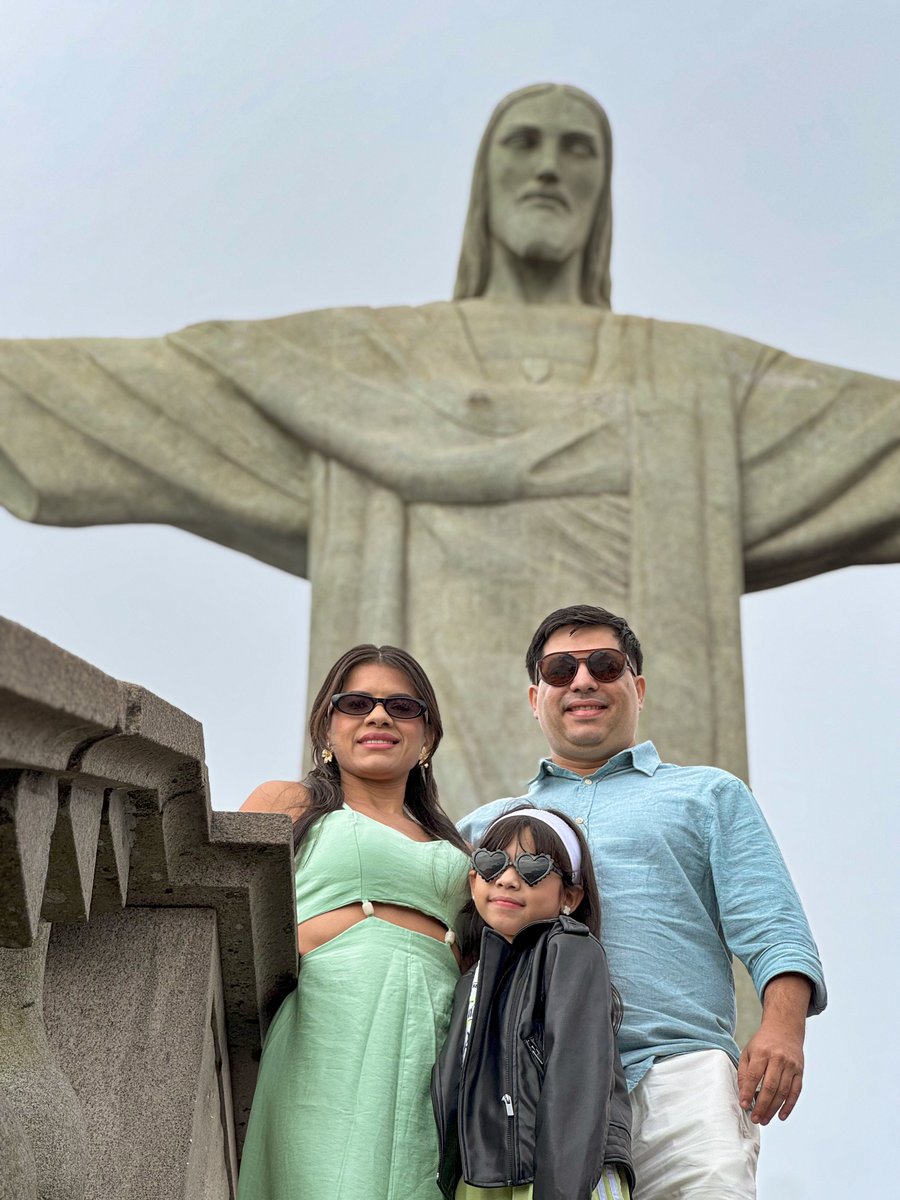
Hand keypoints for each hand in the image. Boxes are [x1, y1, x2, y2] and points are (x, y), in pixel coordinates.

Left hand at [737, 973, 810, 1124]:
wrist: (784, 1029)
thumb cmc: (762, 1043)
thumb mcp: (748, 1051)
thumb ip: (744, 1072)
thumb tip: (743, 1094)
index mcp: (762, 1052)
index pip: (754, 1075)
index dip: (748, 1091)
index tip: (744, 1105)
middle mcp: (778, 1059)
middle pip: (770, 1086)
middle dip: (762, 1105)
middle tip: (755, 1119)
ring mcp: (791, 1065)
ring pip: (783, 1091)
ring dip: (773, 1109)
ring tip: (764, 1120)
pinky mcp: (800, 1071)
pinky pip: (795, 1092)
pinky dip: (789, 1106)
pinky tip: (781, 1116)